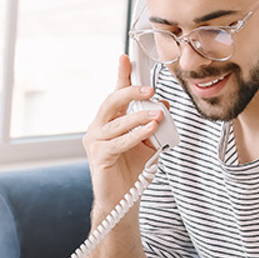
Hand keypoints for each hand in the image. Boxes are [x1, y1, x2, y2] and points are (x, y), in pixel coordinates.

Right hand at [84, 55, 168, 202]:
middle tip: (151, 89)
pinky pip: (120, 141)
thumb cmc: (132, 170)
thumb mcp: (148, 143)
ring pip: (117, 121)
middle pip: (112, 101)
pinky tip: (150, 130)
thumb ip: (153, 125)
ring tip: (158, 115)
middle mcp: (99, 127)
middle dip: (131, 91)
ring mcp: (95, 141)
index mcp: (110, 120)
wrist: (123, 200)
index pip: (116, 93)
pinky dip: (136, 135)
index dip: (121, 75)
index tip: (126, 57)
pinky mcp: (99, 156)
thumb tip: (163, 106)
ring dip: (140, 116)